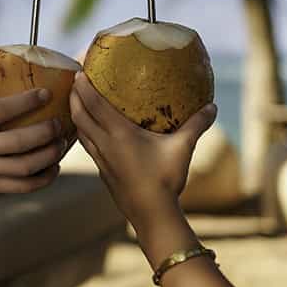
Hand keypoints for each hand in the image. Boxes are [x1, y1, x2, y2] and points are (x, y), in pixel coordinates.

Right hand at [0, 73, 64, 209]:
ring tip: (62, 144)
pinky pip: (20, 186)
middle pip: (19, 141)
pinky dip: (41, 180)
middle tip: (60, 123)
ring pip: (24, 166)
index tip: (46, 93)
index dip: (27, 101)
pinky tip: (53, 170)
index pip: (1, 109)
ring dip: (49, 156)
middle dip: (45, 131)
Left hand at [70, 72, 215, 230]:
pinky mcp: (102, 171)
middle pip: (79, 115)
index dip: (84, 87)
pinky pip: (86, 145)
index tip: (79, 71)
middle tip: (74, 82)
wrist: (151, 215)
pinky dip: (82, 132)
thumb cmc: (166, 180)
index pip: (94, 104)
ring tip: (76, 102)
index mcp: (119, 134)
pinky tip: (89, 131)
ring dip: (74, 114)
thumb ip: (196, 125)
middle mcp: (104, 144)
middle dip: (73, 96)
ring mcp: (101, 159)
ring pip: (79, 131)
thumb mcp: (183, 148)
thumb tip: (213, 106)